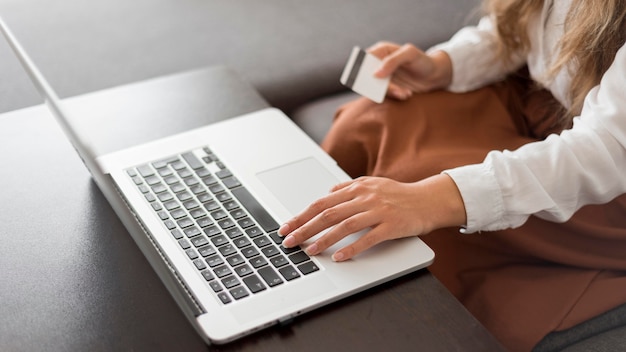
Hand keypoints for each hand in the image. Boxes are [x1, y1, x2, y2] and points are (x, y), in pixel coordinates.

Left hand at [279, 174, 465, 261]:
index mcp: (357, 188)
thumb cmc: (399, 195)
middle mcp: (365, 197)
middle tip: (289, 242)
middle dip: (304, 229)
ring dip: (323, 239)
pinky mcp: (391, 226)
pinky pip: (367, 238)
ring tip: (309, 251)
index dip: (301, 216)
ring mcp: (378, 211)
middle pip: (327, 214)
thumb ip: (349, 188)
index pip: (321, 202)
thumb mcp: (372, 184)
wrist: (429, 199)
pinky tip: (339, 257)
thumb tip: (328, 193)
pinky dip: (351, 249)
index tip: (286, 228)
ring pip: (344, 226)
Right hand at [367, 42, 451, 99]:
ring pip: (372, 88)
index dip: (362, 69)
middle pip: (365, 76)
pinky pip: (382, 95)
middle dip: (376, 85)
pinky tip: (406, 94)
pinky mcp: (386, 89)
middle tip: (393, 88)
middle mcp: (378, 64)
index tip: (374, 77)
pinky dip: (393, 96)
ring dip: (388, 92)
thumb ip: (392, 61)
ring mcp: (381, 77)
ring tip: (404, 93)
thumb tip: (374, 74)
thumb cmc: (423, 61)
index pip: (363, 59)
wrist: (435, 77)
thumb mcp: (410, 54)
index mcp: (381, 51)